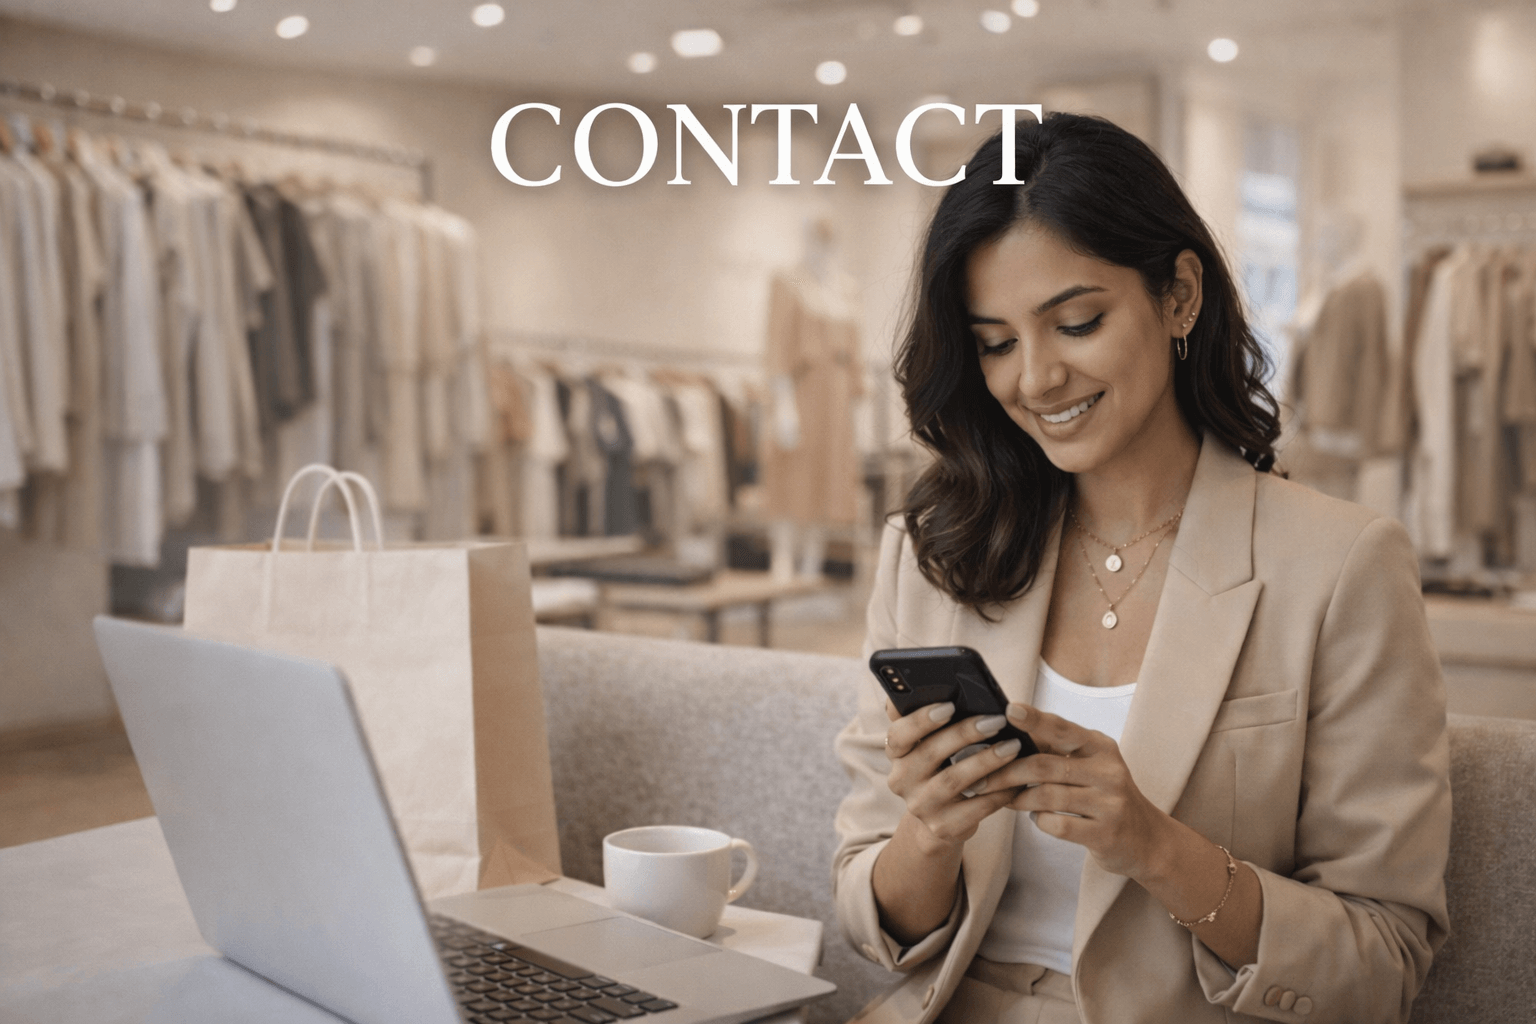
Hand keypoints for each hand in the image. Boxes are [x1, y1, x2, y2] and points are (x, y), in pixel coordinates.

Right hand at [881, 699, 1026, 852]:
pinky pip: (974, 808)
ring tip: (1013, 746)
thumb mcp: (929, 743)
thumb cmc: (942, 766)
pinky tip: (1017, 780)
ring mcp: (920, 806)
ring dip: (986, 761)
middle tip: (996, 720)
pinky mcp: (943, 827)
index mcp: (896, 754)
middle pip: (930, 754)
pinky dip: (998, 792)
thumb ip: (929, 717)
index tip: (949, 705)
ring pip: (954, 780)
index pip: (898, 734)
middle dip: (965, 734)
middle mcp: (902, 780)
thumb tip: (938, 684)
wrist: (940, 818)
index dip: (921, 720)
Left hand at [996, 702, 1174, 878]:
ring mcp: (1110, 803)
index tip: (1009, 709)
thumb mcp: (1089, 765)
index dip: (1034, 719)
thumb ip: (1056, 751)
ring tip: (1003, 799)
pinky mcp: (1105, 833)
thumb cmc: (1104, 795)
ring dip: (1017, 798)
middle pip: (1045, 765)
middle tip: (979, 779)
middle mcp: (1108, 771)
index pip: (1062, 729)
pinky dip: (1040, 821)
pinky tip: (1037, 818)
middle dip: (1006, 772)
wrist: (1146, 839)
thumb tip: (1007, 734)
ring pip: (1047, 796)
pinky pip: (1058, 824)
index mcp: (1100, 746)